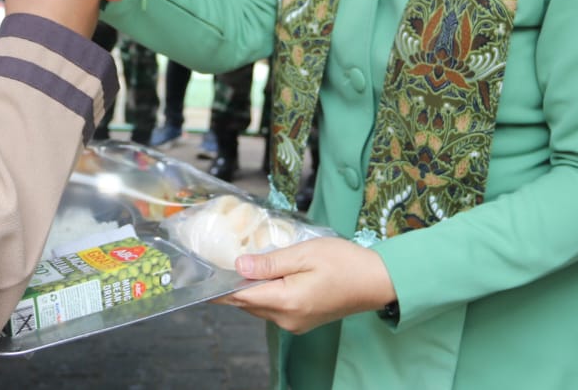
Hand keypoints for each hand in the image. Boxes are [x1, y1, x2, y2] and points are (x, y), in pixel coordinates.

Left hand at [214, 237, 395, 334]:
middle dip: (233, 285)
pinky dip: (265, 294)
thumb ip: (269, 262)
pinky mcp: (302, 322)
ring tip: (243, 265)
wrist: (376, 281)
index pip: (240, 296)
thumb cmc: (344, 262)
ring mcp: (295, 324)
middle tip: (220, 262)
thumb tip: (238, 265)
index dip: (219, 285)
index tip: (201, 275)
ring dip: (250, 289)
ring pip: (259, 307)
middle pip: (247, 303)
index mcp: (285, 301)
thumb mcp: (304, 254)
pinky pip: (273, 309)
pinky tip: (266, 277)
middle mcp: (286, 319)